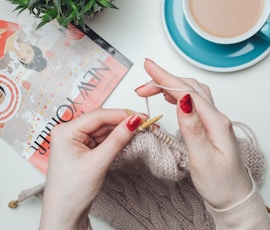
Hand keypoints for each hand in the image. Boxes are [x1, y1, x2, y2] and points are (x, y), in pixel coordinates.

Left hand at [39, 109, 145, 229]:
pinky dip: (116, 139)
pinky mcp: (85, 150)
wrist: (65, 215)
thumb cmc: (70, 192)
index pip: (98, 116)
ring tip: (140, 131)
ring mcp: (78, 142)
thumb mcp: (98, 163)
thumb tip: (133, 122)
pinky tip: (128, 138)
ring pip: (104, 130)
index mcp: (65, 131)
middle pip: (102, 121)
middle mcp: (70, 133)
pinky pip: (103, 140)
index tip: (141, 117)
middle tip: (145, 123)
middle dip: (124, 122)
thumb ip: (117, 140)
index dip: (121, 115)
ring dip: (122, 131)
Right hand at [135, 59, 251, 208]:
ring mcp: (214, 121)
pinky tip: (171, 98)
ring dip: (172, 85)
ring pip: (192, 93)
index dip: (166, 78)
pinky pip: (194, 103)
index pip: (188, 92)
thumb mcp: (203, 158)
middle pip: (190, 88)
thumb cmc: (220, 183)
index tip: (149, 67)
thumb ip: (192, 127)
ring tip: (152, 88)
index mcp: (215, 122)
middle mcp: (217, 118)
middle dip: (165, 80)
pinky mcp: (210, 127)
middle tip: (142, 85)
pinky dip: (180, 95)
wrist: (234, 197)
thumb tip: (183, 99)